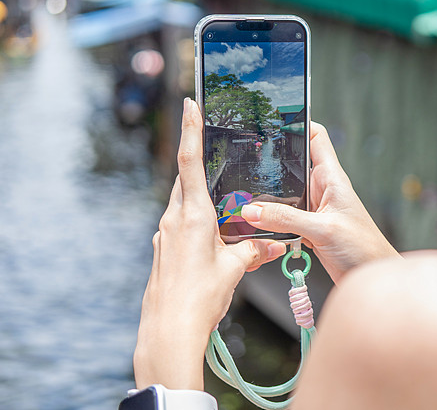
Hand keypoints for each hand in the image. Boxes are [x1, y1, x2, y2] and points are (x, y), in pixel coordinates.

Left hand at [134, 98, 286, 389]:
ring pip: (184, 207)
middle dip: (201, 168)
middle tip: (216, 154)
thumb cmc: (200, 298)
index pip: (189, 163)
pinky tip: (214, 242)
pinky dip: (198, 226)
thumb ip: (253, 250)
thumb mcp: (234, 270)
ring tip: (226, 212)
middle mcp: (173, 221)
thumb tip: (273, 243)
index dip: (190, 131)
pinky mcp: (163, 253)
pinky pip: (181, 228)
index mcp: (192, 216)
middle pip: (187, 183)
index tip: (190, 104)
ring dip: (203, 203)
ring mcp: (164, 237)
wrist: (167, 332)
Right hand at [241, 122, 399, 282]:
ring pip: (284, 194)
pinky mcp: (309, 228)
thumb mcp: (322, 230)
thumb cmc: (364, 249)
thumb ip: (286, 219)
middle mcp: (322, 189)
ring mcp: (314, 209)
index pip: (316, 136)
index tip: (273, 119)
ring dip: (268, 198)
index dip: (298, 122)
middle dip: (271, 163)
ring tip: (244, 198)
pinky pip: (284, 218)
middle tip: (245, 161)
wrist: (372, 276)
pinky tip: (258, 226)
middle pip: (292, 165)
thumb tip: (251, 210)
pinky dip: (271, 221)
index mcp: (332, 178)